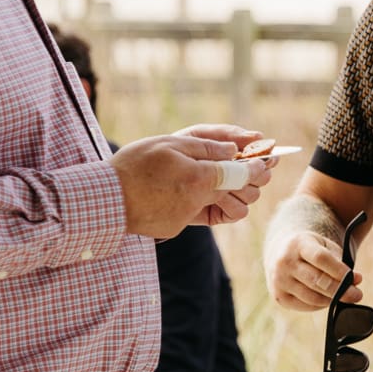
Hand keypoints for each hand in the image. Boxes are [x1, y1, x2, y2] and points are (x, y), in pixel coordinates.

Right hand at [110, 128, 275, 237]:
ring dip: (232, 196)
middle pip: (243, 194)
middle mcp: (198, 200)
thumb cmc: (134, 165)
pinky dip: (203, 204)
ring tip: (222, 180)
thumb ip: (207, 147)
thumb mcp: (170, 144)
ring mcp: (188, 216)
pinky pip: (202, 215)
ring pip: (229, 210)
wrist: (104, 199)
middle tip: (254, 168)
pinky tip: (189, 190)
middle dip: (252, 182)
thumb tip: (235, 151)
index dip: (259, 166)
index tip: (268, 160)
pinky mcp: (178, 226)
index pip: (243, 173)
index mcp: (199, 177)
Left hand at [179, 123, 281, 225]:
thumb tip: (258, 136)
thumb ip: (225, 134)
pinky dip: (231, 204)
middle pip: (263, 177)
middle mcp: (237, 176)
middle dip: (254, 173)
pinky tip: (215, 197)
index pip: (264, 157)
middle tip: (239, 169)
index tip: (266, 156)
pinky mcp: (221, 213)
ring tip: (218, 182)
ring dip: (239, 188)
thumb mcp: (198, 136)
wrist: (152, 178)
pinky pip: (239, 212)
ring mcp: (230, 195)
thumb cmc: (175, 152)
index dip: (268, 157)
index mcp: (236, 156)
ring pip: (253, 195)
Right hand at [268, 229, 363, 311]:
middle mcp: (284, 262)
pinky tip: (328, 299)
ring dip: (332, 299)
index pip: (320, 259)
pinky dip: (321, 305)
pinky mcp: (279, 297)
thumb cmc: (310, 250)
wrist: (281, 252)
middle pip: (316, 281)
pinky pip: (306, 306)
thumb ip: (340, 262)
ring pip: (312, 297)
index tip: (356, 279)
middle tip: (357, 295)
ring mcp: (279, 281)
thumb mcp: (324, 247)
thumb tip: (357, 280)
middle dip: (340, 290)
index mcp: (298, 244)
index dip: (339, 271)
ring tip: (344, 296)